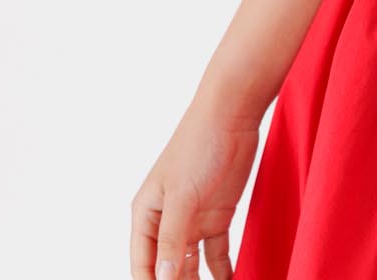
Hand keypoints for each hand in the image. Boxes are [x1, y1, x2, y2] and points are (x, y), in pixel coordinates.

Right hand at [130, 97, 260, 279]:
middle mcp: (166, 223)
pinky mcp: (218, 215)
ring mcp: (192, 220)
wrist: (233, 113)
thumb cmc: (198, 145)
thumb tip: (163, 279)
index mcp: (146, 216)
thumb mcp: (182, 195)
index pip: (143, 267)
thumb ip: (171, 239)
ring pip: (190, 267)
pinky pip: (216, 254)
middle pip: (166, 270)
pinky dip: (221, 273)